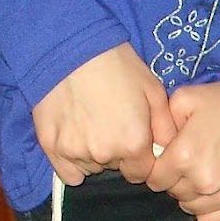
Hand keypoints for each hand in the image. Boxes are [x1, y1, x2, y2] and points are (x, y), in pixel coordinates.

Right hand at [32, 43, 175, 185]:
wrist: (72, 47)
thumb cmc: (117, 65)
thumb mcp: (153, 91)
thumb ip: (166, 128)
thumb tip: (168, 151)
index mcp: (133, 144)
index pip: (141, 173)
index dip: (140, 157)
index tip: (134, 140)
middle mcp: (104, 154)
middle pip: (116, 168)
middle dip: (117, 152)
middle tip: (111, 121)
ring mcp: (75, 152)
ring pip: (92, 167)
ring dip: (94, 154)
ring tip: (90, 121)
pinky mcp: (51, 147)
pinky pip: (67, 172)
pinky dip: (73, 160)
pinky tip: (75, 137)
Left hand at [147, 80, 219, 220]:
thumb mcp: (185, 98)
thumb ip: (162, 123)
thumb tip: (155, 146)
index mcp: (184, 157)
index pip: (155, 179)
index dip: (159, 168)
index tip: (169, 159)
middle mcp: (203, 182)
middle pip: (173, 194)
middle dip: (176, 180)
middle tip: (189, 162)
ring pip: (192, 209)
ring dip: (192, 195)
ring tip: (203, 175)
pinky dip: (209, 211)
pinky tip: (213, 195)